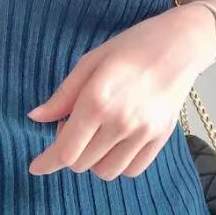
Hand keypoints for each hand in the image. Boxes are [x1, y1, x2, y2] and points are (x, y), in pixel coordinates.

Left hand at [26, 3, 215, 180]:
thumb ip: (63, 94)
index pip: (65, 150)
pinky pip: (131, 170)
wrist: (179, 43)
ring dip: (92, 159)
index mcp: (97, 100)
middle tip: (75, 122)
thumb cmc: (131, 45)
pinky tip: (116, 140)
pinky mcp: (161, 138)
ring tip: (97, 131)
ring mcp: (143, 133)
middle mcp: (120, 122)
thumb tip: (36, 117)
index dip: (46, 163)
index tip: (36, 166)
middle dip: (69, 149)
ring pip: (105, 171)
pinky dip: (117, 162)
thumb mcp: (91, 61)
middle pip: (81, 163)